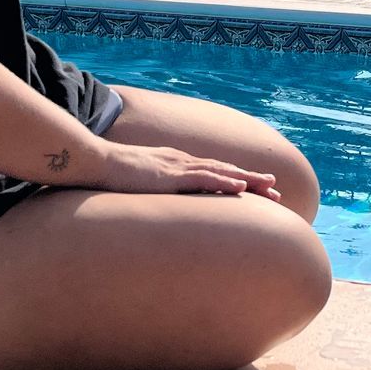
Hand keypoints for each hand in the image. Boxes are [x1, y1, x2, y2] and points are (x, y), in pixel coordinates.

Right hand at [88, 139, 282, 201]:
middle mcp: (181, 162)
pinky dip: (224, 183)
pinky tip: (241, 189)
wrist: (94, 161)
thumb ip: (149, 192)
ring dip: (247, 181)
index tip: (256, 189)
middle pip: (224, 170)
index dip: (235, 179)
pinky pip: (202, 179)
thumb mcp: (135, 185)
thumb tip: (154, 208)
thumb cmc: (108, 175)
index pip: (212, 172)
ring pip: (221, 173)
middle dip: (251, 181)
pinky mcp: (169, 176)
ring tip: (270, 188)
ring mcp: (177, 167)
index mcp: (175, 164)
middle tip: (276, 191)